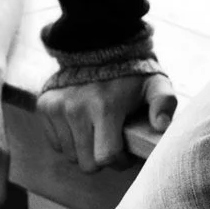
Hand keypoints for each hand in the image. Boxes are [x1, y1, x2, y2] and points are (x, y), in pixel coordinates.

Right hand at [35, 71, 172, 172]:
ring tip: (98, 134)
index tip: (127, 154)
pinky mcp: (44, 106)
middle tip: (112, 146)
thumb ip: (164, 103)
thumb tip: (162, 126)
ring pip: (69, 155)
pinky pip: (55, 143)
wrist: (99, 45)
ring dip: (85, 151)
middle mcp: (76, 109)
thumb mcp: (156, 85)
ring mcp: (57, 108)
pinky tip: (82, 127)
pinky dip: (69, 142)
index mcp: (105, 107)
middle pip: (86, 163)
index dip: (120, 162)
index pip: (106, 157)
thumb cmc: (133, 74)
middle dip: (102, 160)